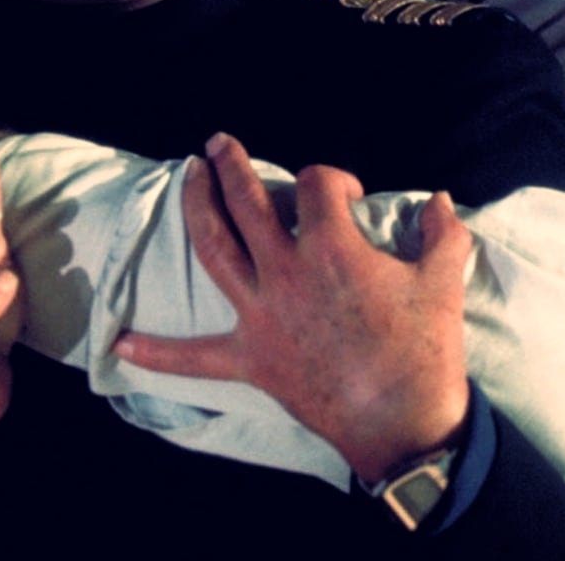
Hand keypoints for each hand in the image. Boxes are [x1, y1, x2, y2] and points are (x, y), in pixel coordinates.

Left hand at [113, 132, 471, 480]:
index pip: (317, 185)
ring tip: (188, 177)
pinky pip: (197, 356)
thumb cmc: (424, 350)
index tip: (345, 193)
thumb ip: (443, 233)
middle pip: (247, 202)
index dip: (331, 179)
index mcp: (331, 247)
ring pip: (215, 249)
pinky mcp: (251, 358)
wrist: (403, 422)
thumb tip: (442, 199)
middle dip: (230, 166)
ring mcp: (261, 314)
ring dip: (196, 208)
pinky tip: (121, 347)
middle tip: (217, 143)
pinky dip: (159, 353)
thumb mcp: (444, 282)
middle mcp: (285, 271)